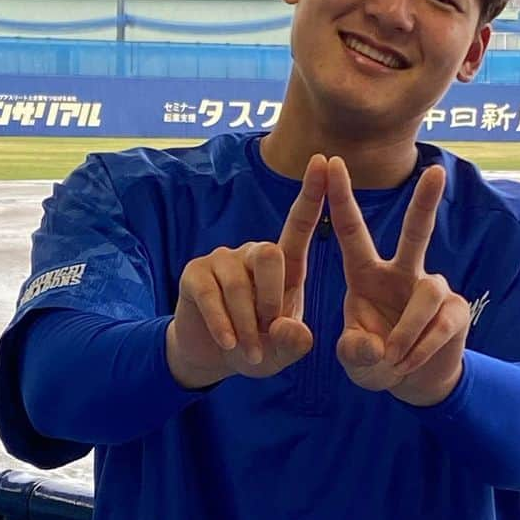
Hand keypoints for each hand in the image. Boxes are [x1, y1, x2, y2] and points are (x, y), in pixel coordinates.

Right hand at [166, 154, 327, 387]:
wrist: (214, 358)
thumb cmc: (259, 348)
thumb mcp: (283, 351)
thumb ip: (293, 343)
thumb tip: (289, 327)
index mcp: (285, 265)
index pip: (300, 224)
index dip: (312, 193)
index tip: (325, 160)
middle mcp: (253, 253)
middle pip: (269, 254)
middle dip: (271, 299)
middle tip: (269, 333)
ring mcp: (222, 260)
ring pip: (239, 284)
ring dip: (246, 324)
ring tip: (249, 351)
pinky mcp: (195, 274)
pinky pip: (211, 297)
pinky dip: (223, 325)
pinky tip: (228, 344)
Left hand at [328, 157, 470, 406]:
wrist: (413, 382)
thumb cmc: (375, 360)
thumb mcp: (356, 360)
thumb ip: (355, 353)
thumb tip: (374, 346)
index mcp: (366, 276)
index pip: (352, 233)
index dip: (342, 199)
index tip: (331, 162)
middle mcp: (401, 274)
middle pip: (416, 233)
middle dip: (426, 203)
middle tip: (436, 172)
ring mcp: (432, 289)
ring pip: (427, 293)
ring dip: (407, 330)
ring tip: (393, 359)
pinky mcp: (456, 310)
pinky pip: (440, 322)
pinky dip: (421, 347)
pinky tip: (408, 363)